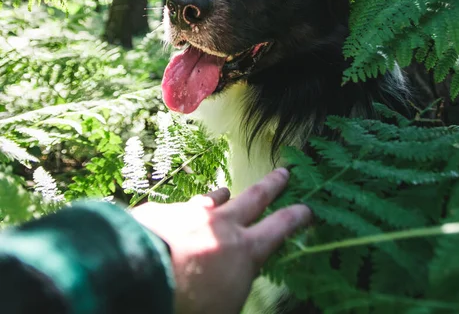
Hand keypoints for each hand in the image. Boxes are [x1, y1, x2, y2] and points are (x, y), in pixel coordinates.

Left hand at [132, 168, 311, 313]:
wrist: (138, 276)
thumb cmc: (189, 304)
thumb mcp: (224, 309)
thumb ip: (235, 289)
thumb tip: (233, 284)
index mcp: (244, 250)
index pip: (279, 229)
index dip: (296, 218)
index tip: (307, 208)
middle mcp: (222, 224)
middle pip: (254, 198)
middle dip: (272, 185)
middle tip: (283, 171)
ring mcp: (192, 213)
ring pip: (213, 199)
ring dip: (222, 196)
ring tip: (224, 191)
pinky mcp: (164, 212)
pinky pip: (179, 209)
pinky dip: (185, 213)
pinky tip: (176, 218)